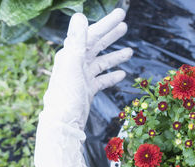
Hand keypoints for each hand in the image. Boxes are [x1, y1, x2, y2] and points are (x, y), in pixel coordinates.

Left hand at [35, 9, 132, 166]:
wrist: (63, 124)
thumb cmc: (66, 95)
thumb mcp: (71, 65)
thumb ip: (76, 40)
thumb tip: (80, 15)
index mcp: (70, 54)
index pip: (91, 34)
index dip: (107, 23)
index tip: (122, 14)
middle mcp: (75, 63)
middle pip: (96, 45)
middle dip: (110, 35)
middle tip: (125, 25)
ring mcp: (82, 77)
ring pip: (101, 62)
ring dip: (115, 55)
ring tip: (130, 50)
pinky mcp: (87, 90)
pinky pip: (101, 79)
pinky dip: (111, 75)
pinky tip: (122, 74)